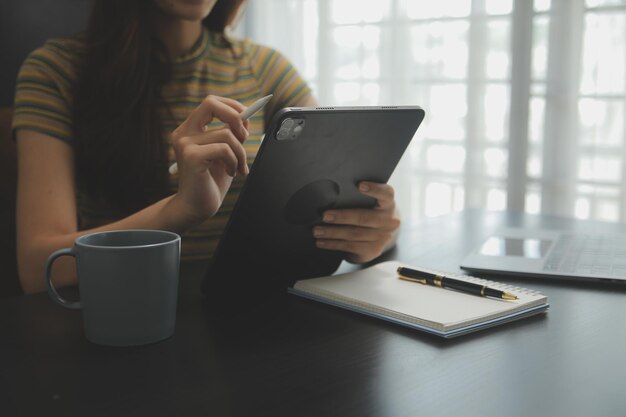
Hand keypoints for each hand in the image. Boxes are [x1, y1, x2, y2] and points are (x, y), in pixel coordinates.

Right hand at [170, 95, 249, 222]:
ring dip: (240, 152)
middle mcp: (183, 134)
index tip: (246, 117)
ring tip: (238, 168)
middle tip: (244, 135)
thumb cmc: (211, 181)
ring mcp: (185, 144)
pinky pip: (224, 149)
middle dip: (235, 116)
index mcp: (189, 130)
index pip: (210, 103)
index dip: (232, 106)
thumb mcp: (226, 153)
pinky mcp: (192, 157)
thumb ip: (232, 134)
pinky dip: (234, 161)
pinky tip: (230, 172)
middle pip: (211, 104)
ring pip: (226, 134)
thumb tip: (245, 116)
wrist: (197, 207)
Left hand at [313, 182, 400, 262]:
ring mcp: (383, 237)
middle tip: (324, 215)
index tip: (360, 185)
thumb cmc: (370, 211)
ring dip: (332, 233)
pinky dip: (333, 244)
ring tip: (317, 231)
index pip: (386, 193)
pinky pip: (350, 247)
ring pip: (354, 234)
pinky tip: (321, 242)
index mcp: (388, 203)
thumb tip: (332, 194)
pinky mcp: (373, 250)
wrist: (383, 233)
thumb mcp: (370, 202)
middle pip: (364, 218)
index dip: (374, 189)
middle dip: (342, 217)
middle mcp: (389, 220)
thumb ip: (358, 197)